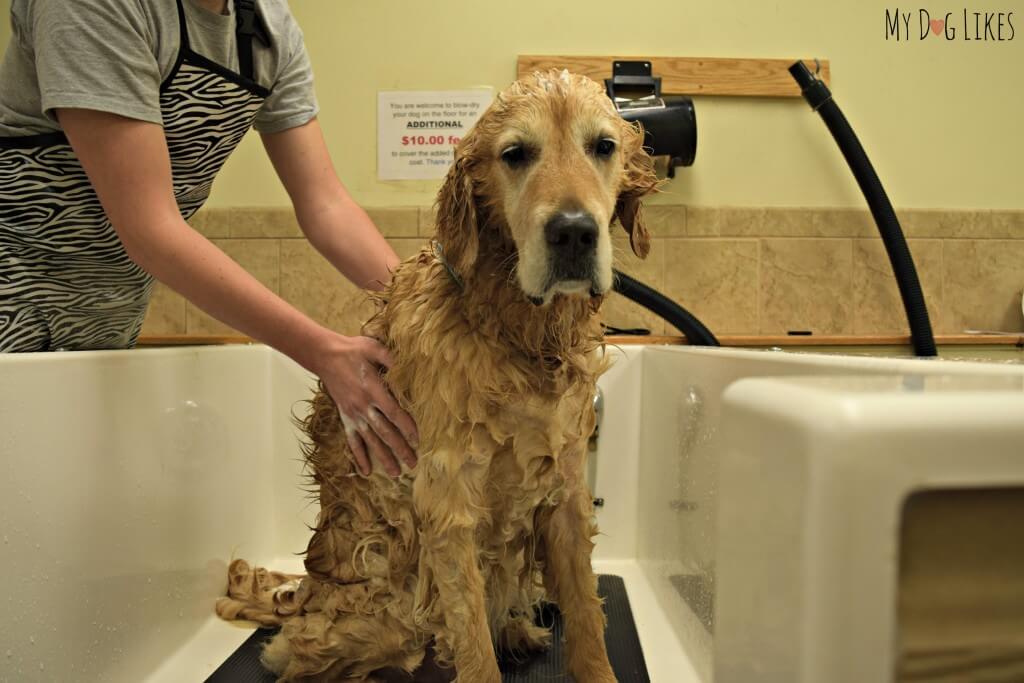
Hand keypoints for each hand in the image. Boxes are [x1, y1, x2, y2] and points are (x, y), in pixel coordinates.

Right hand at [314, 334, 418, 476]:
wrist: (325, 356)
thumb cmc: (353, 350)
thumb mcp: (374, 348)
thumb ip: (392, 359)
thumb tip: (410, 368)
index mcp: (373, 389)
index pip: (393, 413)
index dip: (406, 427)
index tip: (418, 439)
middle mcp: (363, 406)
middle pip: (384, 432)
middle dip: (399, 448)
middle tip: (413, 463)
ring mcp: (353, 414)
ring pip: (370, 441)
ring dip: (383, 458)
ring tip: (395, 473)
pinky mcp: (345, 418)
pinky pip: (352, 441)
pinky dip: (359, 457)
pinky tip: (365, 472)